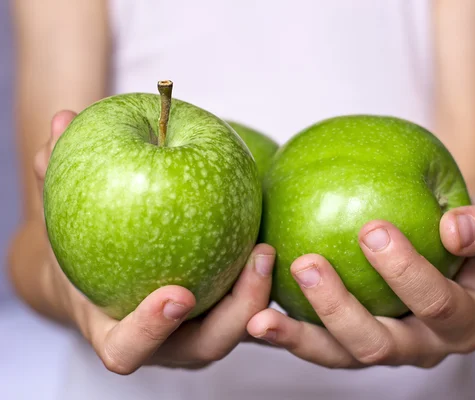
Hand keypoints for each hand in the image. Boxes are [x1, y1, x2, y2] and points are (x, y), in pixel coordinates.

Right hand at [35, 111, 275, 373]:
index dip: (151, 329)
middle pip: (207, 345)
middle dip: (237, 311)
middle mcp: (166, 342)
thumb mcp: (64, 216)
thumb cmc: (84, 245)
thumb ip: (56, 178)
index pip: (130, 348)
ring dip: (261, 294)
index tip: (176, 294)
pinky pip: (251, 300)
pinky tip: (274, 232)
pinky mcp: (226, 308)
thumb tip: (61, 121)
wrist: (107, 267)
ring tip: (269, 246)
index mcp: (118, 333)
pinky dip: (264, 277)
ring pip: (241, 328)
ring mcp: (201, 329)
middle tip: (256, 257)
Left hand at [247, 189, 474, 367]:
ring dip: (299, 335)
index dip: (407, 273)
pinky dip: (284, 327)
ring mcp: (383, 346)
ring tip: (258, 314)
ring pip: (338, 354)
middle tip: (305, 263)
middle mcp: (423, 346)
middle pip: (378, 344)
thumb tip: (455, 228)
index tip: (373, 228)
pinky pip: (315, 337)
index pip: (437, 305)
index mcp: (464, 324)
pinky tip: (250, 304)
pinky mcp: (350, 337)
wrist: (459, 241)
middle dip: (339, 309)